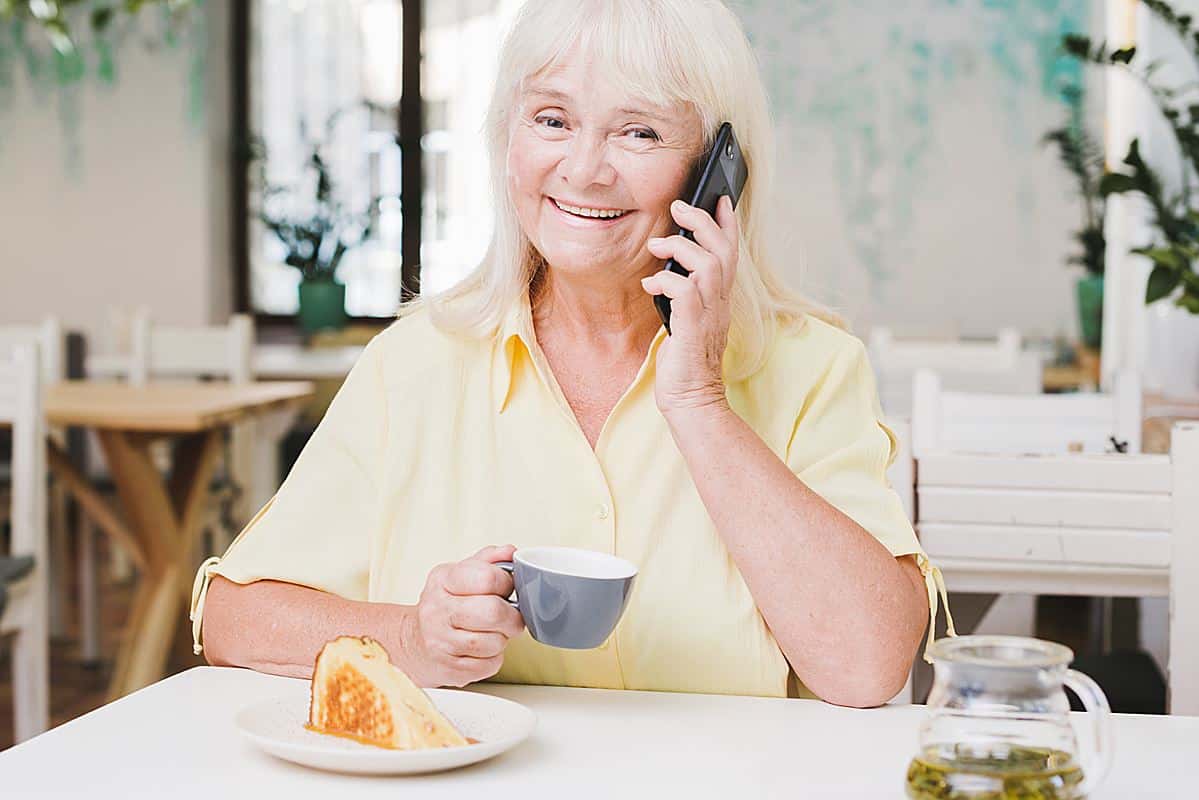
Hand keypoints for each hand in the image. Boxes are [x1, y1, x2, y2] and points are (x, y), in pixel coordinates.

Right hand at [403, 545, 524, 687]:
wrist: (413, 641)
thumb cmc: (446, 605)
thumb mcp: (460, 574)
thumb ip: (487, 560)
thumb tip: (510, 551)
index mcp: (443, 580)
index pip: (486, 577)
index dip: (507, 583)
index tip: (507, 588)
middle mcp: (437, 609)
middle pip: (493, 612)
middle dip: (512, 617)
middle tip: (510, 617)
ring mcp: (439, 641)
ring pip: (494, 642)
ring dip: (502, 639)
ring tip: (492, 633)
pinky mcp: (448, 668)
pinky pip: (489, 665)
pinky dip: (494, 658)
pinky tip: (482, 650)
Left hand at [641, 195, 738, 416]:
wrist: (692, 400)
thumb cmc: (685, 364)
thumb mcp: (687, 321)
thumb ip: (686, 296)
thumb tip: (668, 273)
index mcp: (721, 299)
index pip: (732, 253)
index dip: (728, 224)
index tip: (719, 198)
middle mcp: (721, 303)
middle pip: (723, 250)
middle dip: (702, 221)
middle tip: (678, 208)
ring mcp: (710, 316)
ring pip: (708, 264)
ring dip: (680, 248)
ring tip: (656, 247)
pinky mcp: (693, 329)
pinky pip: (686, 291)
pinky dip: (667, 280)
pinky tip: (650, 285)